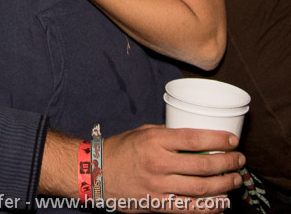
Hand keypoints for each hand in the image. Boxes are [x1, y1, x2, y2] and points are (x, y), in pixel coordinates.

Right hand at [104, 125, 243, 211]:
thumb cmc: (122, 149)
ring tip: (235, 180)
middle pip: (201, 164)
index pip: (193, 138)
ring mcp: (159, 186)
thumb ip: (168, 134)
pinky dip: (209, 207)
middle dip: (226, 163)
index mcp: (155, 140)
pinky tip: (221, 202)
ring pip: (200, 188)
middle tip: (239, 160)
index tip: (232, 140)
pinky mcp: (157, 204)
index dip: (217, 139)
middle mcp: (158, 163)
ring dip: (223, 185)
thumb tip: (194, 136)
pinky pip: (188, 208)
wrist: (98, 172)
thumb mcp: (144, 132)